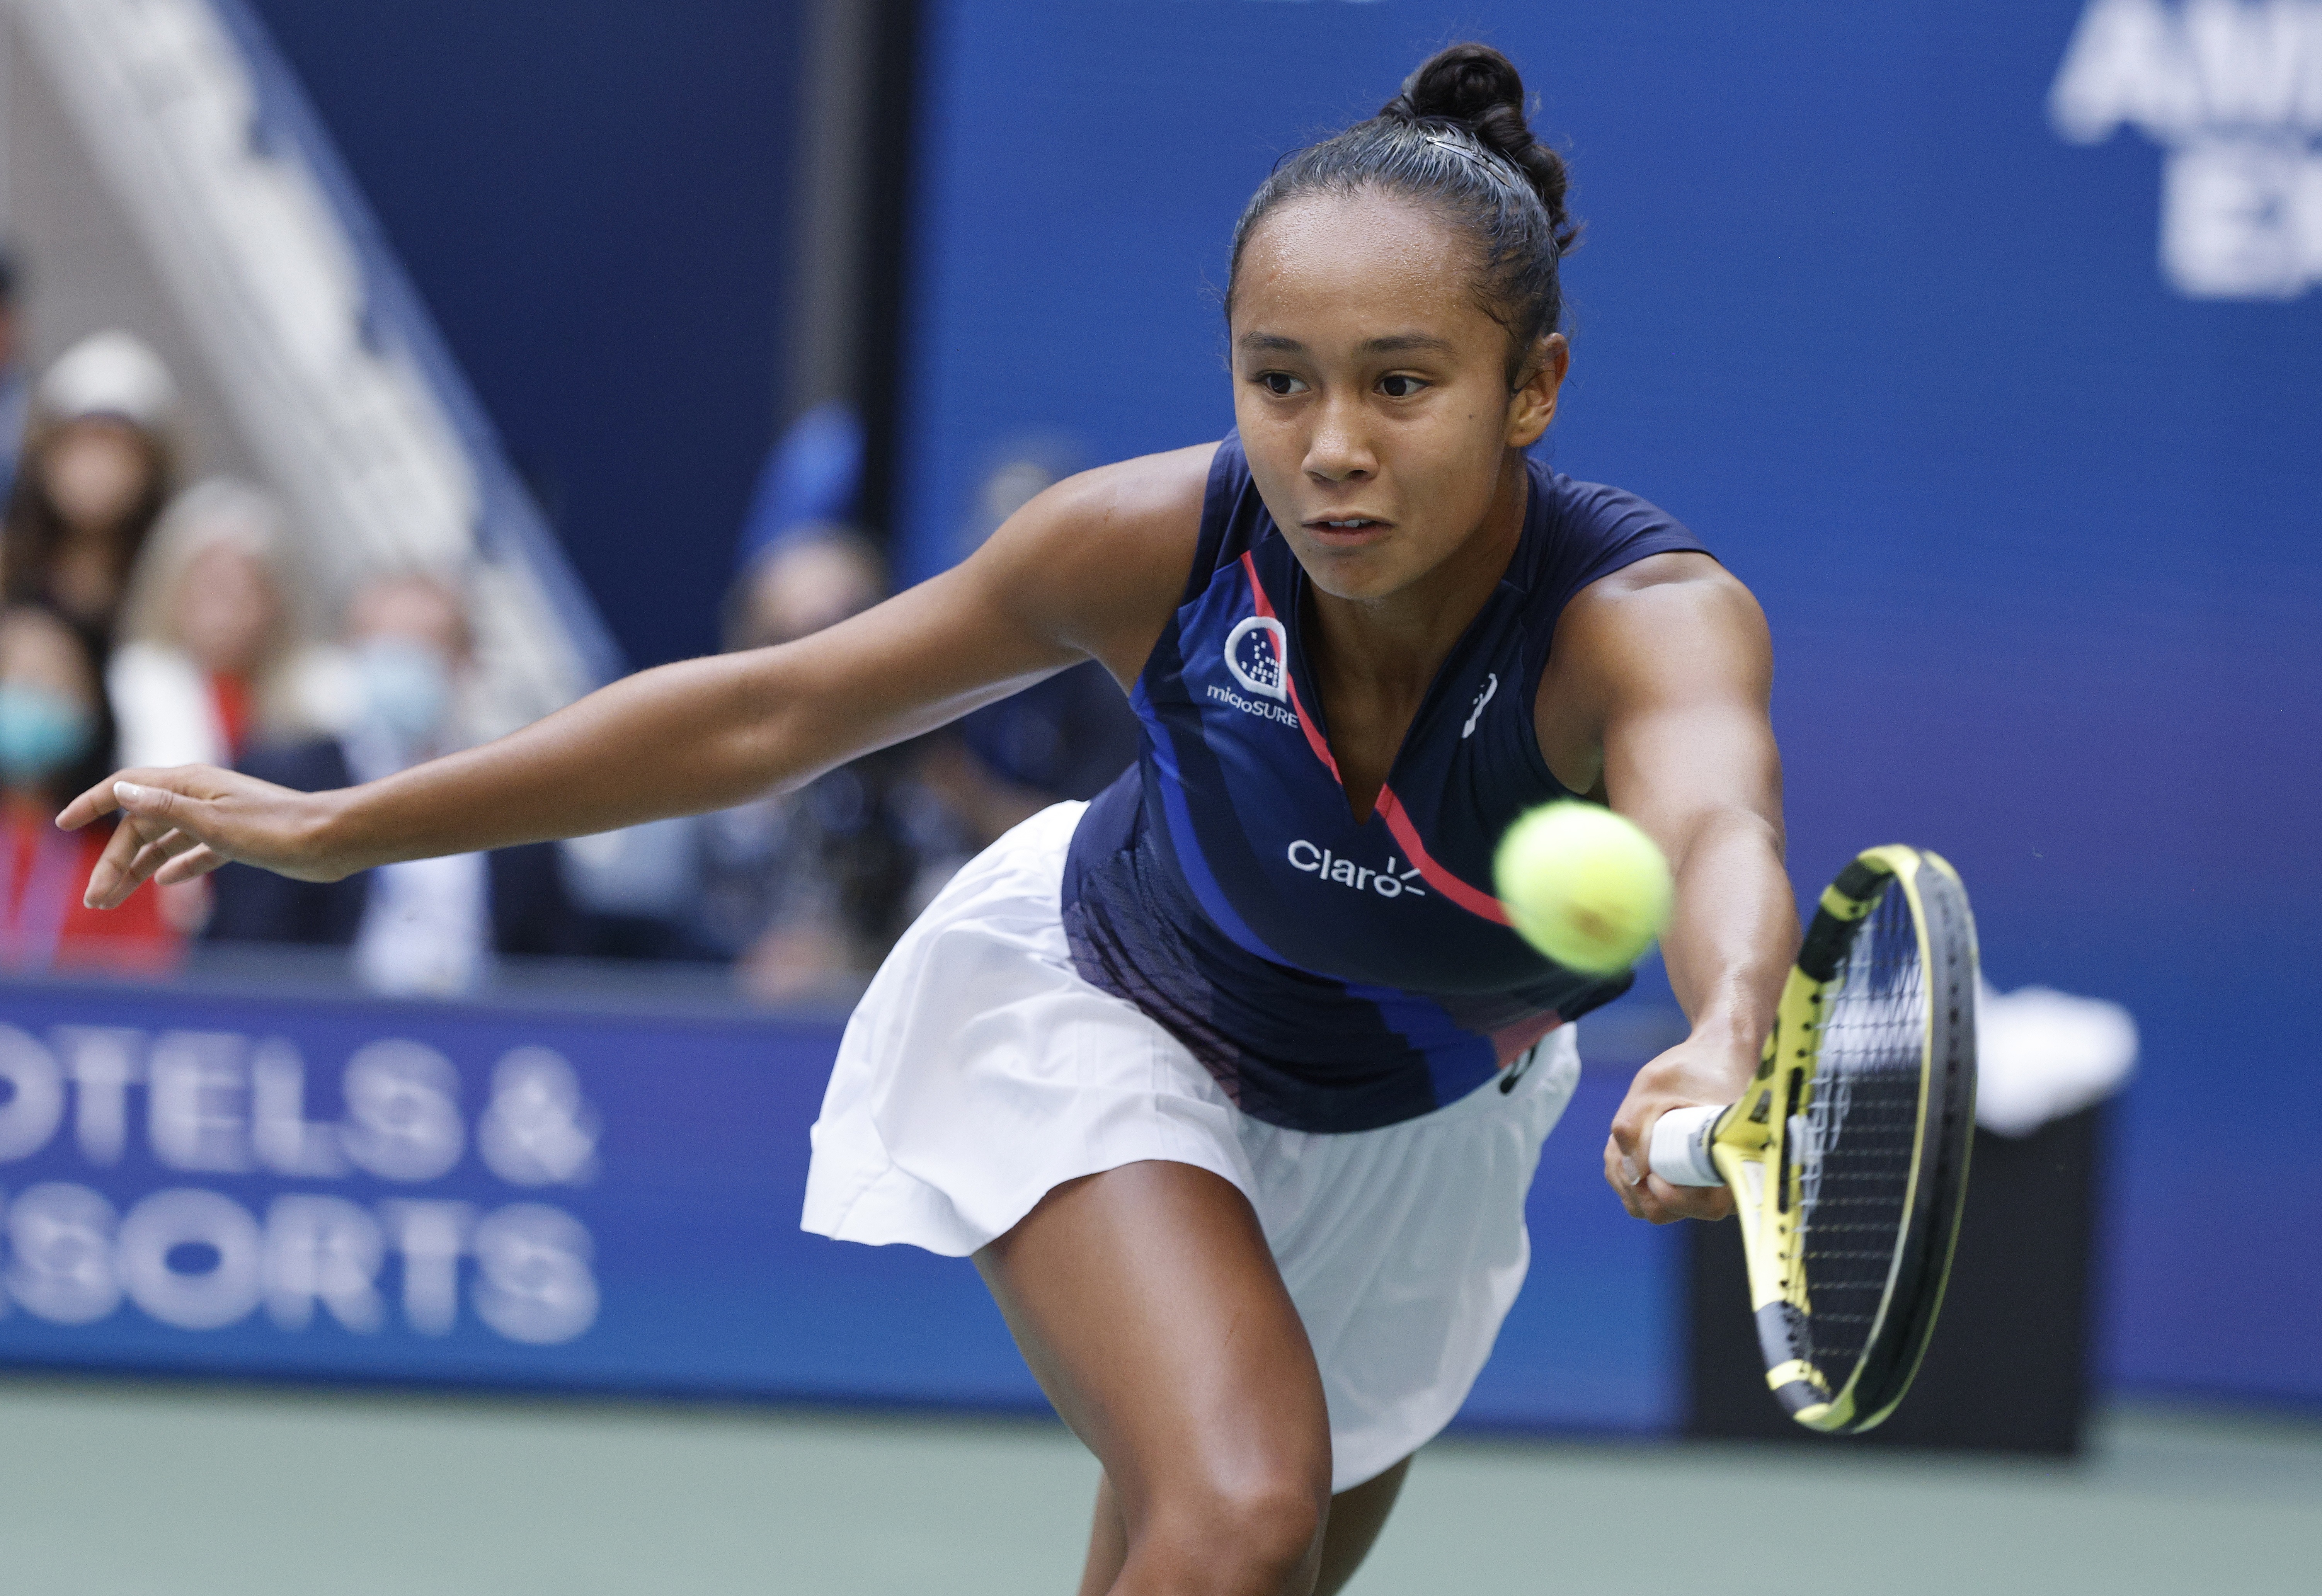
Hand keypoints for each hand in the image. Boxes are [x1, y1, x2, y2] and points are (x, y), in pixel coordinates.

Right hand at [57, 766, 351, 909]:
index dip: (92, 804)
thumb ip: (167, 808)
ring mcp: (219, 817)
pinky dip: (177, 864)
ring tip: (111, 899)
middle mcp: (200, 795)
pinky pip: (195, 851)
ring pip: (164, 841)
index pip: (126, 787)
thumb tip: (122, 792)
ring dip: (137, 868)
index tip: (62, 824)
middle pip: (141, 825)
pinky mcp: (238, 839)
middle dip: (114, 861)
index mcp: (190, 783)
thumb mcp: (215, 822)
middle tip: (95, 900)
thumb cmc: (277, 828)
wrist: (331, 841)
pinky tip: (163, 882)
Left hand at [1603, 1032, 1758, 1223]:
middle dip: (1633, 1179)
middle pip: (1664, 1211)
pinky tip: (1627, 1142)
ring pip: (1644, 1204)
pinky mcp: (1680, 1183)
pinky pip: (1640, 1194)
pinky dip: (1625, 1171)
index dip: (1671, 1197)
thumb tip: (1632, 1172)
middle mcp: (1724, 1185)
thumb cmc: (1693, 1067)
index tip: (1651, 1173)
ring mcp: (1700, 1188)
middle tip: (1623, 1141)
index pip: (1705, 1207)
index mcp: (1737, 1162)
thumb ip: (1634, 1124)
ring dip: (1625, 1172)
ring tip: (1630, 1130)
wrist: (1715, 1056)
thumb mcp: (1655, 1084)